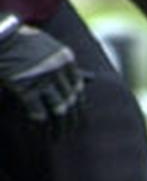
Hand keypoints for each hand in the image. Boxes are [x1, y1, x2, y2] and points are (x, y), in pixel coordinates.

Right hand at [0, 13, 83, 134]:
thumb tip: (92, 78)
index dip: (79, 106)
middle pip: (72, 101)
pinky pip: (39, 114)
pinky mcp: (25, 88)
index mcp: (66, 58)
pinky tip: (39, 134)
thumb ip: (67, 64)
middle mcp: (58, 68)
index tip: (79, 118)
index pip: (79, 88)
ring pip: (60, 110)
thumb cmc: (19, 41)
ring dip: (59, 128)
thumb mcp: (48, 47)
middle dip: (72, 120)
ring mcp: (43, 78)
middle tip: (70, 133)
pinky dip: (40, 127)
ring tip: (58, 138)